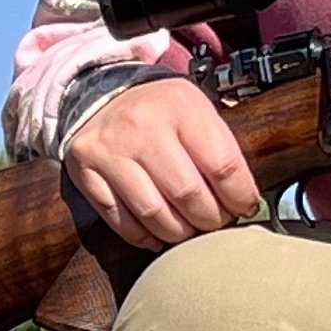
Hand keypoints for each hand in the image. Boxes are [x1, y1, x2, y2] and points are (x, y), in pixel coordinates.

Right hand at [62, 76, 264, 249]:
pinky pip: (121, 220)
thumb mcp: (196, 109)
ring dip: (178, 232)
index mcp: (179, 106)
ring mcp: (111, 150)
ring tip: (188, 228)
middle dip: (210, 219)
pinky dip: (144, 236)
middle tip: (215, 222)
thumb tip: (243, 199)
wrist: (103, 94)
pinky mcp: (86, 172)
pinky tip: (157, 233)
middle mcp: (142, 126)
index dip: (239, 197)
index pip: (222, 166)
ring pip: (154, 214)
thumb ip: (220, 148)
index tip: (244, 207)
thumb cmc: (159, 109)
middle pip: (187, 194)